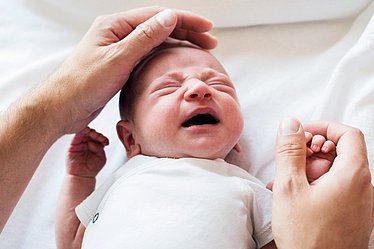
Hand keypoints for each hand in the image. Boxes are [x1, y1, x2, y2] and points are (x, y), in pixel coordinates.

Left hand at [43, 6, 216, 133]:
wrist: (63, 107)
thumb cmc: (83, 84)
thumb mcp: (118, 59)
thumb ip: (144, 38)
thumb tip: (170, 17)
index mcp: (115, 25)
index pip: (158, 16)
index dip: (185, 20)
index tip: (207, 28)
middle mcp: (118, 33)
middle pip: (159, 26)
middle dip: (187, 31)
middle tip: (210, 40)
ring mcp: (119, 48)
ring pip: (155, 40)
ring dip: (178, 42)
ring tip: (199, 49)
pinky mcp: (120, 64)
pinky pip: (148, 54)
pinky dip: (165, 55)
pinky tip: (176, 60)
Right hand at [66, 127, 108, 177]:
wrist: (82, 176)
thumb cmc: (92, 168)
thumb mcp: (101, 157)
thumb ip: (100, 148)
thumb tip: (94, 142)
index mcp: (95, 145)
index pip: (98, 137)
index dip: (101, 137)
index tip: (104, 140)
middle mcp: (87, 143)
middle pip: (91, 133)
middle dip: (96, 134)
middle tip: (99, 137)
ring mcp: (80, 143)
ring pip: (84, 133)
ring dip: (89, 132)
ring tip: (93, 134)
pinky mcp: (73, 145)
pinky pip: (76, 136)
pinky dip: (81, 132)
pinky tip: (85, 131)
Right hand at [272, 117, 372, 248]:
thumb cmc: (308, 238)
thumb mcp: (290, 187)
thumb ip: (290, 151)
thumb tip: (290, 124)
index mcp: (353, 176)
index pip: (347, 134)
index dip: (323, 127)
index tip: (302, 133)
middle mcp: (364, 188)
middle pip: (340, 153)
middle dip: (311, 151)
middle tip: (290, 161)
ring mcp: (360, 204)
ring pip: (335, 173)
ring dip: (309, 170)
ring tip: (285, 183)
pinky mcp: (353, 216)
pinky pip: (336, 190)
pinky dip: (316, 185)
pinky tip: (295, 197)